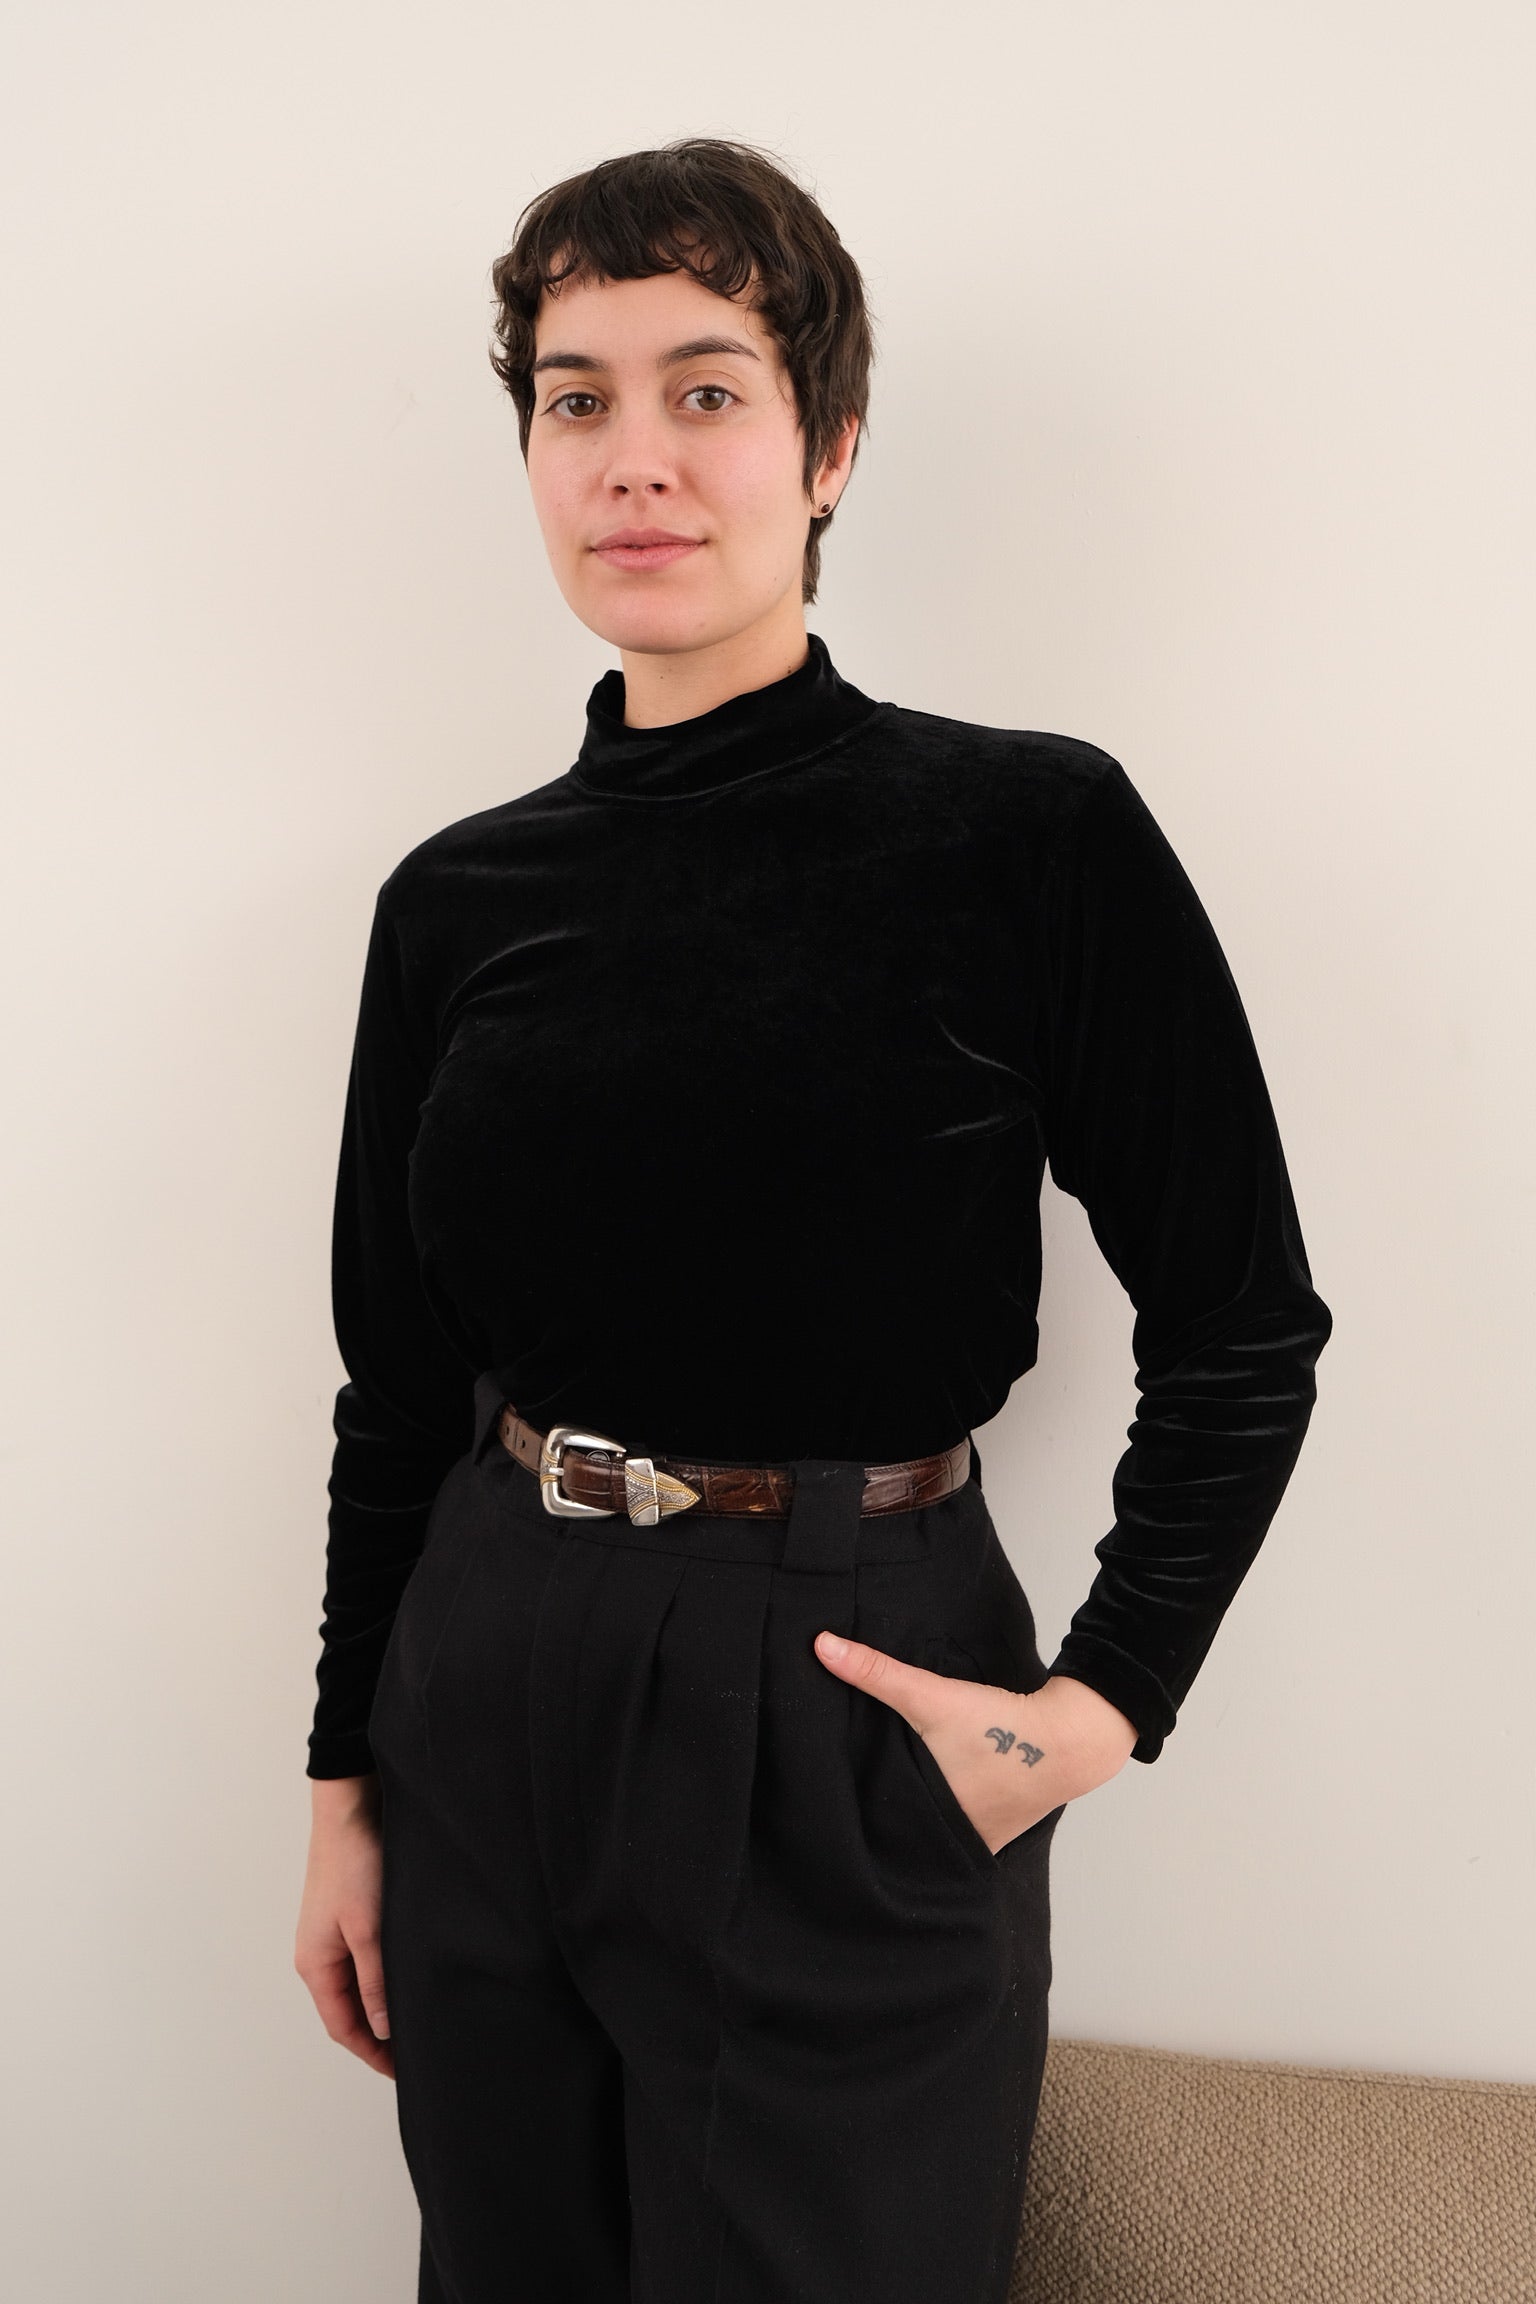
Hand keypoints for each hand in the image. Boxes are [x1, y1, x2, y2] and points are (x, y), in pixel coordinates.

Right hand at [294, 1773, 394, 2078]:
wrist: (352, 1804)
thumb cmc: (355, 1863)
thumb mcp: (369, 1930)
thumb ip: (376, 1982)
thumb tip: (381, 2029)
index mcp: (315, 1964)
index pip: (343, 2027)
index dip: (372, 2054)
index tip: (404, 2072)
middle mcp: (320, 1953)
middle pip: (349, 2010)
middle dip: (378, 2036)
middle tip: (416, 2053)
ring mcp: (334, 1933)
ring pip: (359, 1986)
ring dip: (383, 2007)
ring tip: (418, 2021)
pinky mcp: (351, 1913)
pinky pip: (366, 1960)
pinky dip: (385, 1978)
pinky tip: (410, 1979)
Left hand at [813, 1633, 1137, 1854]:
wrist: (1068, 1739)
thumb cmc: (999, 1725)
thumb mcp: (931, 1696)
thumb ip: (876, 1671)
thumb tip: (820, 1645)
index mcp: (926, 1823)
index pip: (871, 1827)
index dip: (849, 1814)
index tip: (826, 1802)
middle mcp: (949, 1843)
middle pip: (900, 1831)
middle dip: (879, 1814)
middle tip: (847, 1793)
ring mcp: (977, 1842)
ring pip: (930, 1833)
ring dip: (914, 1817)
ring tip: (881, 1796)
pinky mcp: (997, 1832)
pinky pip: (959, 1829)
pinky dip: (946, 1816)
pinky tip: (933, 1798)